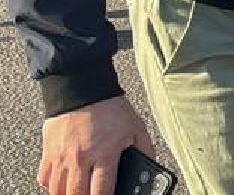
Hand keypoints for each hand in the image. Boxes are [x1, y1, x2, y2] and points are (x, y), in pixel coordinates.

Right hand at [38, 96, 154, 194]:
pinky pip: (44, 179)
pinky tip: (64, 182)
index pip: (102, 190)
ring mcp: (61, 157)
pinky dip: (52, 185)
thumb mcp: (136, 127)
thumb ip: (145, 150)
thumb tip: (150, 168)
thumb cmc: (110, 107)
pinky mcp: (48, 152)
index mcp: (105, 153)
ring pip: (57, 191)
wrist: (82, 88)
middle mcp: (80, 158)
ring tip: (79, 192)